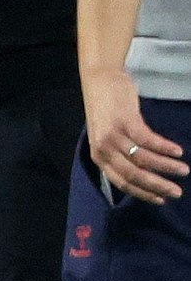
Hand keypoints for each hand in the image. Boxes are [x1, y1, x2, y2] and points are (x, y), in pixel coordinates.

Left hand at [83, 68, 186, 204]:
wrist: (100, 80)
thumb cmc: (107, 110)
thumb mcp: (107, 137)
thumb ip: (120, 155)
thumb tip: (144, 174)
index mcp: (99, 157)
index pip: (121, 182)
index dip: (143, 193)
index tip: (161, 200)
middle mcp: (103, 149)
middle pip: (133, 174)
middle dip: (157, 186)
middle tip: (177, 192)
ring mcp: (113, 135)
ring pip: (143, 159)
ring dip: (166, 166)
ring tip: (184, 170)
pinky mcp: (125, 121)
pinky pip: (148, 140)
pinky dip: (165, 148)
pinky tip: (179, 151)